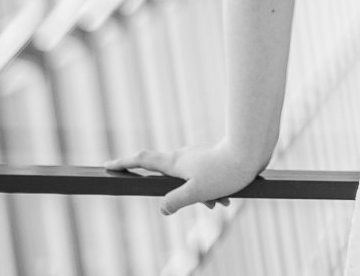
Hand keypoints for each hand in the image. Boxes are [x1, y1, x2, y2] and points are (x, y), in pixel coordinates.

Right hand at [104, 141, 264, 215]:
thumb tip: (162, 208)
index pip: (142, 161)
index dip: (124, 163)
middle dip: (173, 192)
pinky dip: (209, 191)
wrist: (251, 150)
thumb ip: (176, 201)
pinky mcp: (210, 159)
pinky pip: (203, 179)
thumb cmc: (225, 172)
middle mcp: (183, 156)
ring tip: (219, 202)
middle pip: (165, 173)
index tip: (107, 166)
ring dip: (199, 195)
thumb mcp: (197, 192)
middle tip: (188, 197)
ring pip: (188, 180)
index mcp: (174, 162)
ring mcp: (196, 156)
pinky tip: (225, 199)